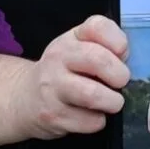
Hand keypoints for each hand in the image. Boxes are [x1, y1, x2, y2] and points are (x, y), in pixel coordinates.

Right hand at [10, 15, 129, 140]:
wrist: (25, 98)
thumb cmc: (64, 72)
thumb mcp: (79, 50)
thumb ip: (106, 49)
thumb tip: (124, 60)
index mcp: (71, 38)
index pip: (97, 27)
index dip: (118, 41)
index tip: (121, 54)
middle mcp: (58, 58)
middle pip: (98, 60)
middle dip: (120, 75)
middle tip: (120, 83)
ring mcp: (53, 87)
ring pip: (92, 95)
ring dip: (112, 102)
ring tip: (112, 103)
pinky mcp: (53, 115)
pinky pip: (89, 121)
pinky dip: (98, 121)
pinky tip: (91, 116)